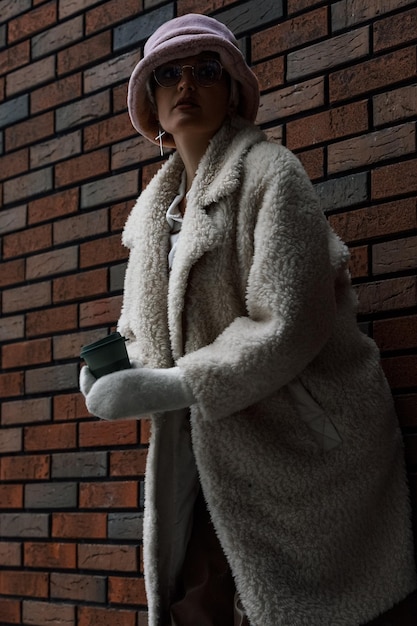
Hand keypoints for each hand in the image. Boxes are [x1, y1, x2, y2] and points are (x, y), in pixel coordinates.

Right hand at [79, 362, 194, 420]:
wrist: (156, 392)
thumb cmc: (152, 394)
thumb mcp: (141, 396)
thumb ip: (136, 393)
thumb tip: (132, 378)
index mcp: (111, 414)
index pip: (99, 403)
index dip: (95, 392)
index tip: (95, 381)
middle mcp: (102, 410)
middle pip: (90, 394)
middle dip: (89, 383)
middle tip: (92, 371)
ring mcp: (99, 401)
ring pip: (89, 387)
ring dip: (87, 378)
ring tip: (89, 368)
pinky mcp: (98, 389)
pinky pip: (87, 381)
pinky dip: (85, 374)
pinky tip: (85, 368)